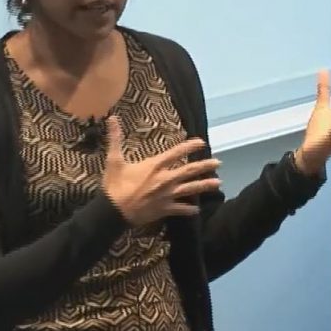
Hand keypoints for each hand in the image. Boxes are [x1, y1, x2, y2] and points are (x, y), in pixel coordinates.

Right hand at [101, 116, 221, 226]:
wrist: (113, 212)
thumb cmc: (115, 186)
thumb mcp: (114, 160)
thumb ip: (115, 138)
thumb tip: (112, 119)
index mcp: (154, 166)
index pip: (176, 153)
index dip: (190, 146)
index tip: (201, 142)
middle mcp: (165, 179)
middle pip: (189, 171)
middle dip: (205, 166)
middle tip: (218, 163)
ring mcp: (166, 195)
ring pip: (190, 189)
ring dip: (204, 185)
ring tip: (218, 183)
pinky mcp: (164, 209)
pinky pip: (180, 209)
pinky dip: (189, 210)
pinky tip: (198, 209)